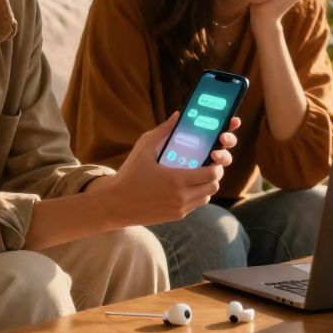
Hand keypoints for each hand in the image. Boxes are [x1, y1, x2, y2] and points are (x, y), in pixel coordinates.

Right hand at [104, 112, 241, 226]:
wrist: (115, 204)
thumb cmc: (129, 175)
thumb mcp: (143, 150)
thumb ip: (162, 131)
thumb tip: (177, 116)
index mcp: (177, 179)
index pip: (212, 174)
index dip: (217, 166)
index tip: (213, 158)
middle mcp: (181, 196)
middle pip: (213, 186)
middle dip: (214, 175)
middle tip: (207, 166)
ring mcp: (179, 208)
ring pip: (206, 197)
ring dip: (206, 186)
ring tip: (197, 175)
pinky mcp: (176, 216)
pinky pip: (195, 205)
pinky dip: (196, 196)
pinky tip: (186, 186)